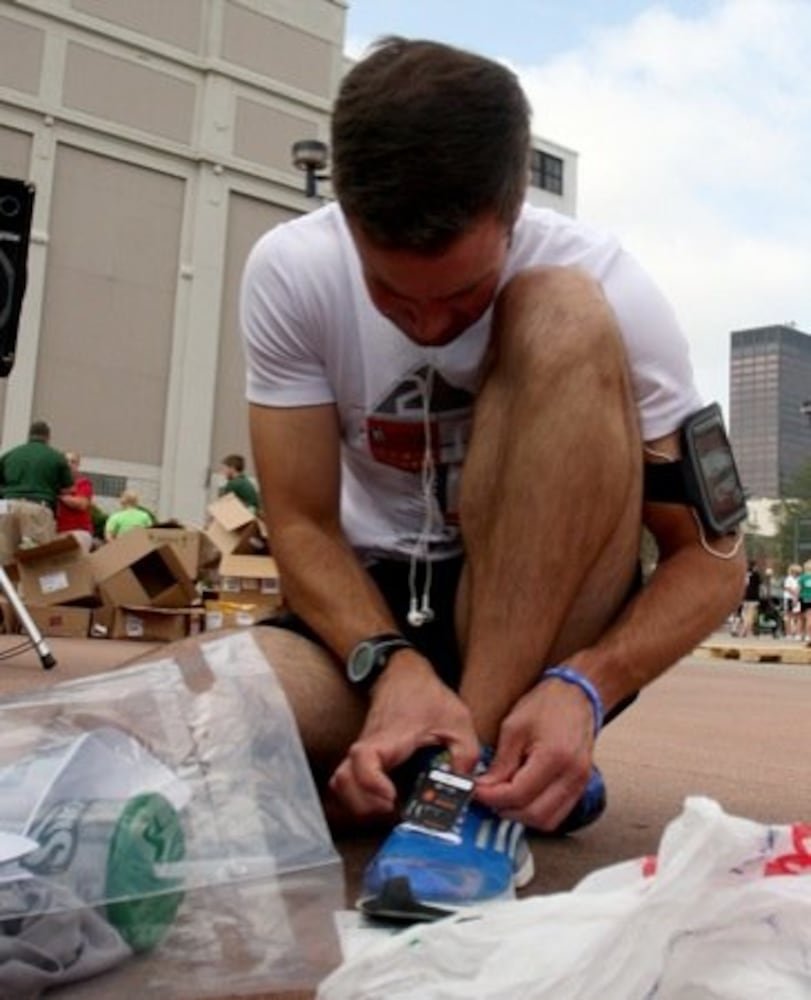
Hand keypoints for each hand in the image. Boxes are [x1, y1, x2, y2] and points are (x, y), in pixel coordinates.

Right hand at [328, 651, 479, 819]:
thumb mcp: (457, 721)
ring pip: (341, 783)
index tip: (391, 797)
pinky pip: (349, 781)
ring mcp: (363, 753)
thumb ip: (465, 754)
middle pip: (343, 781)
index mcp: (389, 737)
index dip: (371, 784)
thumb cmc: (427, 696)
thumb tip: (465, 786)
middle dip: (363, 806)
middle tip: (392, 811)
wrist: (404, 674)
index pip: (363, 760)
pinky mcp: (364, 758)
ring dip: (358, 804)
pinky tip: (385, 801)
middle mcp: (368, 746)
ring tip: (388, 809)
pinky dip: (360, 797)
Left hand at [475, 676, 595, 830]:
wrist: (575, 696)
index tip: (476, 791)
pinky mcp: (580, 786)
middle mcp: (572, 775)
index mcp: (555, 757)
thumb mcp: (514, 727)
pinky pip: (557, 813)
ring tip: (502, 799)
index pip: (518, 793)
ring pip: (547, 820)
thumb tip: (486, 787)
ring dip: (521, 816)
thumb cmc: (547, 705)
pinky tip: (521, 798)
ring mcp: (580, 783)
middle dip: (505, 809)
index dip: (492, 797)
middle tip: (486, 797)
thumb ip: (501, 762)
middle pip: (534, 813)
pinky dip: (536, 812)